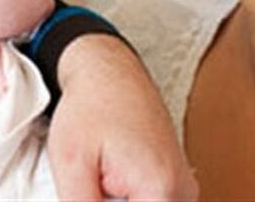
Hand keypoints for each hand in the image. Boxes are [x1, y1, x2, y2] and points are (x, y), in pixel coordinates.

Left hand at [48, 35, 197, 201]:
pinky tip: (107, 188)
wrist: (106, 65)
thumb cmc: (88, 105)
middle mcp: (183, 193)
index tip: (91, 195)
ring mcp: (184, 187)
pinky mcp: (175, 181)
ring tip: (98, 182)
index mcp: (161, 192)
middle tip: (92, 185)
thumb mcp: (71, 164)